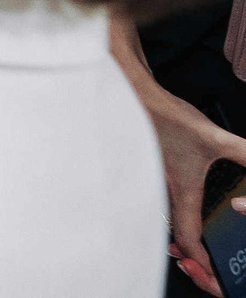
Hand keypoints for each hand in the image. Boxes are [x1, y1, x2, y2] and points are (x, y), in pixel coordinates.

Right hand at [144, 75, 245, 291]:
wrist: (133, 98)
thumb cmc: (165, 117)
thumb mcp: (216, 137)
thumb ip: (244, 154)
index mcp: (182, 192)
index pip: (189, 239)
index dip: (202, 261)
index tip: (212, 271)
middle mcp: (163, 193)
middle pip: (175, 237)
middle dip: (190, 255)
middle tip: (204, 264)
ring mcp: (152, 184)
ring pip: (165, 222)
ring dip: (178, 237)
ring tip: (193, 246)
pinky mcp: (148, 173)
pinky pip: (157, 207)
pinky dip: (168, 218)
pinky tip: (177, 212)